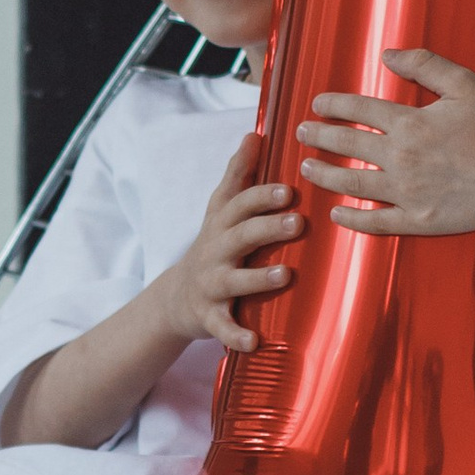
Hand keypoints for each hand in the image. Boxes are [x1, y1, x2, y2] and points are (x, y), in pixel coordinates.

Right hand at [155, 133, 304, 354]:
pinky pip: (223, 327)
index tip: (288, 189)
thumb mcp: (220, 210)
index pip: (239, 204)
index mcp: (222, 225)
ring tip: (284, 275)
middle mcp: (215, 252)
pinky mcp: (209, 317)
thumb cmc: (212, 246)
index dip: (261, 196)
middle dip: (267, 229)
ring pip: (233, 281)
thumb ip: (238, 174)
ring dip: (257, 278)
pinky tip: (255, 342)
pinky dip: (236, 335)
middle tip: (298, 222)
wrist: (176, 298)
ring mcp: (211, 285)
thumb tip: (254, 132)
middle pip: (240, 236)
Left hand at [296, 48, 474, 235]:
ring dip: (324, 174)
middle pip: (346, 145)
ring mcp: (407, 191)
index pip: (358, 110)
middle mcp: (401, 156)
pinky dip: (352, 219)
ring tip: (305, 168)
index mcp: (409, 122)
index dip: (333, 106)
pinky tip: (336, 213)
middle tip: (301, 133)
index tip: (317, 105)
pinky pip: (375, 222)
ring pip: (352, 183)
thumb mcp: (464, 84)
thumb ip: (424, 65)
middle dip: (318, 136)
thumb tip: (387, 54)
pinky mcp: (418, 220)